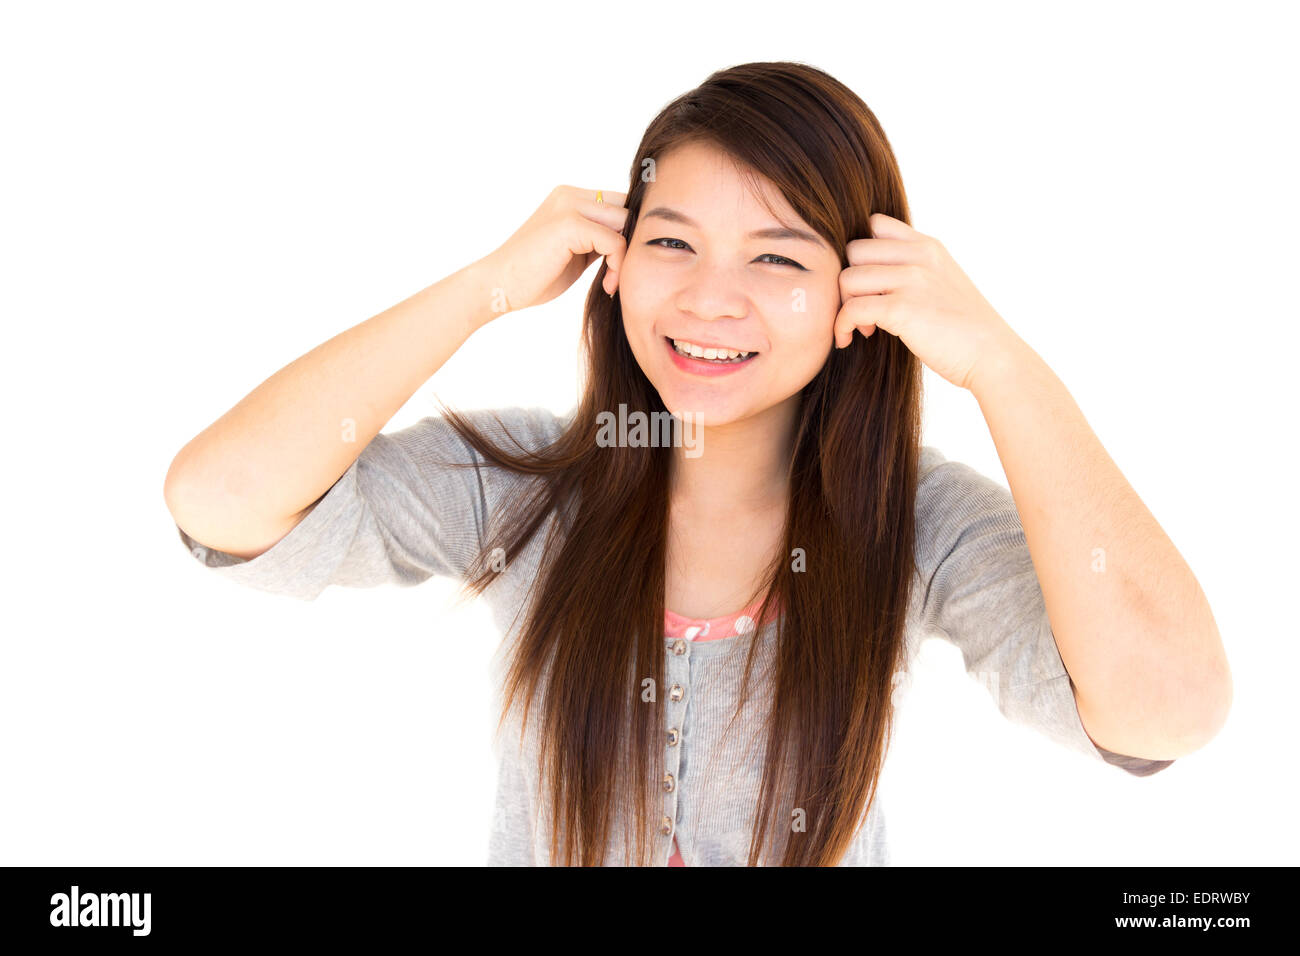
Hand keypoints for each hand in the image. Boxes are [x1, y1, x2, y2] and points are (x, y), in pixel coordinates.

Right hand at [479, 185, 627, 315]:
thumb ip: (598, 239)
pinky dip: (618, 266)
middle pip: (626, 209)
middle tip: (617, 277)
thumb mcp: (574, 252)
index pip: (619, 202)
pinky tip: (607, 286)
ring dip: (626, 257)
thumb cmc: (534, 276)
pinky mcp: (569, 224)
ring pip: (624, 223)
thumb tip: (633, 240)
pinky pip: (615, 241)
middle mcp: (569, 195)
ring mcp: (568, 206)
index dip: (628, 232)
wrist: (498, 286)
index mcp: (569, 197)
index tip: (620, 266)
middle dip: (631, 243)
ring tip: (612, 283)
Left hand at [833, 213, 1017, 391]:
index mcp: (929, 246)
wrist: (992, 356)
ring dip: (844, 305)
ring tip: (863, 327)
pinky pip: (851, 309)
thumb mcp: (944, 281)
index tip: (869, 282)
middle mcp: (919, 257)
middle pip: (854, 251)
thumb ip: (916, 268)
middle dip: (849, 281)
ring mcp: (911, 281)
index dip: (863, 253)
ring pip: (847, 278)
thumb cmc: (965, 327)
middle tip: (862, 309)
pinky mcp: (902, 309)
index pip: (876, 224)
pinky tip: (848, 338)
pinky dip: (842, 326)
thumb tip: (874, 272)